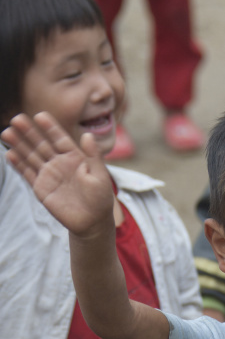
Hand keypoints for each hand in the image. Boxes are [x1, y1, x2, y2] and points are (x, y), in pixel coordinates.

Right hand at [1, 112, 113, 237]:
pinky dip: (19, 165)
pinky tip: (9, 154)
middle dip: (29, 132)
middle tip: (16, 119)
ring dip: (19, 145)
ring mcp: (49, 175)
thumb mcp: (100, 176)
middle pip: (41, 144)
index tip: (40, 116)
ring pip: (31, 156)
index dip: (50, 128)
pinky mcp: (41, 188)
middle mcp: (59, 163)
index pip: (59, 138)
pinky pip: (28, 174)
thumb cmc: (100, 199)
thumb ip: (93, 156)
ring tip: (6, 132)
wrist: (93, 222)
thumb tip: (88, 135)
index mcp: (74, 157)